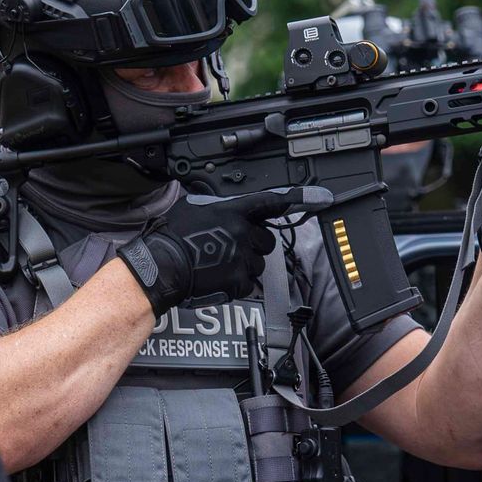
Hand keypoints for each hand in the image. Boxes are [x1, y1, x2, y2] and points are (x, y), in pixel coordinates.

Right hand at [119, 189, 293, 315]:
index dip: (295, 200)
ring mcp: (243, 258)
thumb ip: (215, 206)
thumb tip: (221, 205)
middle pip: (266, 240)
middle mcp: (242, 233)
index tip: (319, 198)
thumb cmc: (172, 237)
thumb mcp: (192, 207)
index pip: (270, 203)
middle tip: (232, 248)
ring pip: (258, 264)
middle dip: (254, 245)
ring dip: (245, 265)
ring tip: (220, 265)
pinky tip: (218, 277)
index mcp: (233, 212)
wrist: (163, 267)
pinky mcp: (239, 282)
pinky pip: (248, 283)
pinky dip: (236, 283)